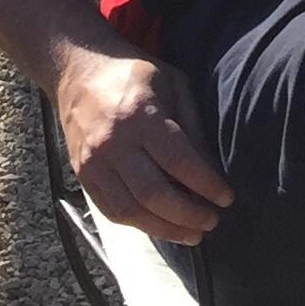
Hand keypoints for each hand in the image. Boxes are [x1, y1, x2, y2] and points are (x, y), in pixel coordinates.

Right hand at [55, 47, 234, 244]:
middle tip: (212, 221)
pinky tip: (162, 226)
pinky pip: (112, 211)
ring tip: (193, 233)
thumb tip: (211, 169)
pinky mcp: (83, 176)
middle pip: (154, 192)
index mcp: (140, 114)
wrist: (78, 71)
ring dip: (166, 229)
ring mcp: (94, 162)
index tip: (226, 198)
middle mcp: (114, 142)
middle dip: (188, 214)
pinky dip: (140, 224)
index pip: (178, 159)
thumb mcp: (173, 84)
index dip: (206, 184)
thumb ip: (192, 125)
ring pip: (132, 210)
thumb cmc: (134, 75)